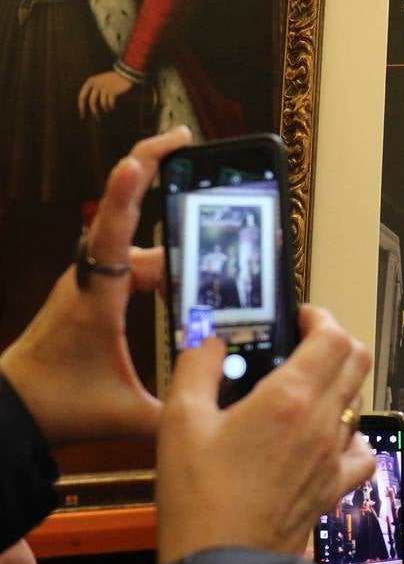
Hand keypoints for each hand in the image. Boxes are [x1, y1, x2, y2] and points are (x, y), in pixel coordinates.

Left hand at [0, 127, 191, 445]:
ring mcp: (93, 283)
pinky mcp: (96, 292)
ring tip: (218, 224)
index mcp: (95, 298)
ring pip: (144, 247)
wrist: (11, 411)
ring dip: (174, 238)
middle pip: (135, 223)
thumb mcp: (124, 415)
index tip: (142, 157)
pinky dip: (167, 262)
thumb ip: (178, 411)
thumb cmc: (56, 405)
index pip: (110, 231)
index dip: (128, 192)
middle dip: (164, 183)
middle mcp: (92, 280)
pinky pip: (138, 264)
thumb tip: (223, 410)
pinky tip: (194, 276)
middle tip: (194, 149)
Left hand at [78, 71, 134, 119]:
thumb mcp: (98, 81)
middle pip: (92, 102)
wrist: (124, 74)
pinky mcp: (112, 91)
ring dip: (106, 108)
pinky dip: (111, 106)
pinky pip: (110, 103)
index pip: (82, 97)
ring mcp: (104, 88)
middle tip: (97, 119)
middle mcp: (96, 84)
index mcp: (90, 82)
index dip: (81, 107)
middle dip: (94, 112)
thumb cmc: (111, 79)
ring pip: (102, 104)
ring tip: (108, 109)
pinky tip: (113, 106)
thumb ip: (92, 89)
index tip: (82, 116)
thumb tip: (89, 105)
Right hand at [156, 305, 374, 563]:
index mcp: (289, 399)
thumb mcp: (180, 421)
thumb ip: (197, 366)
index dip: (321, 317)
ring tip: (304, 388)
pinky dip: (351, 435)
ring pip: (359, 401)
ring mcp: (333, 456)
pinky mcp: (335, 486)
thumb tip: (209, 337)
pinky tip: (326, 437)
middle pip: (357, 360)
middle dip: (335, 341)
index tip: (300, 317)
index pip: (334, 335)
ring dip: (340, 384)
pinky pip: (362, 451)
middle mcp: (321, 424)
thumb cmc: (199, 500)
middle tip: (305, 343)